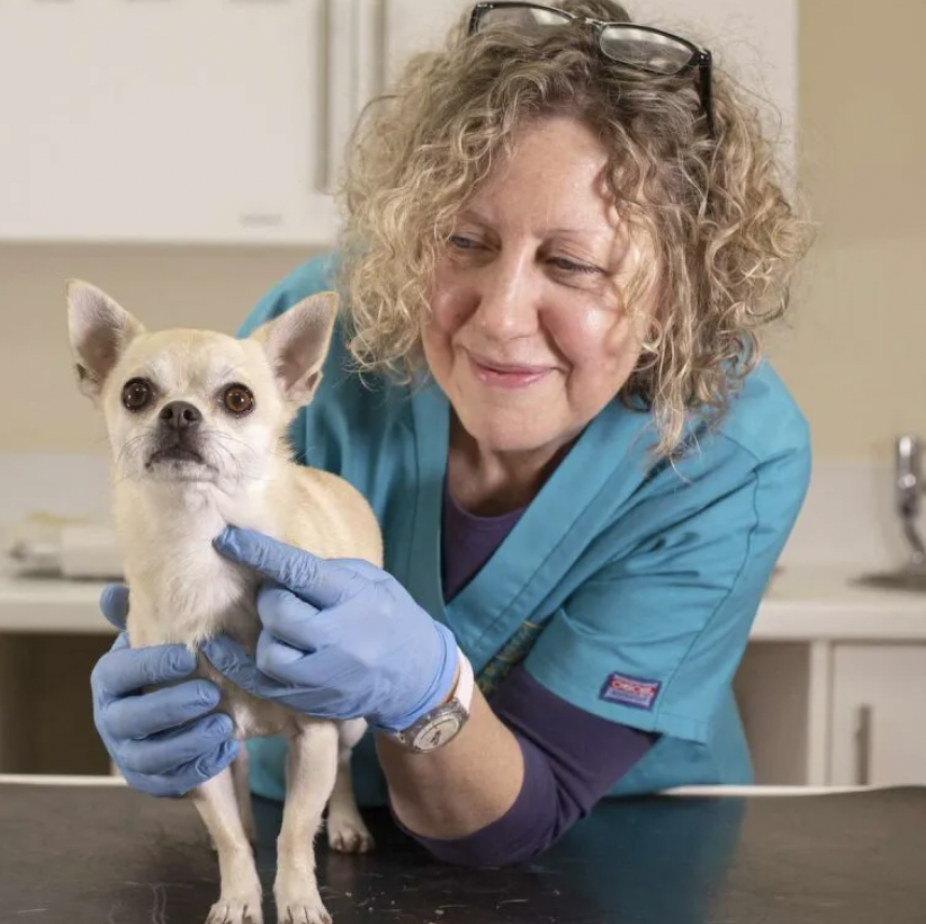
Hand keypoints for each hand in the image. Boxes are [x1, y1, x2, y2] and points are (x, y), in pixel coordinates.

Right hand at [91, 585, 237, 796]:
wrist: (185, 704)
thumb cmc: (175, 661)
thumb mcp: (165, 634)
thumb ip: (147, 614)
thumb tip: (113, 592)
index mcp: (110, 678)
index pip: (118, 672)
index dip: (150, 665)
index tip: (188, 655)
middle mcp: (111, 718)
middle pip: (130, 719)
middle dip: (170, 707)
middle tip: (209, 693)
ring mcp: (128, 753)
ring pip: (149, 757)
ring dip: (188, 742)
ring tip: (224, 724)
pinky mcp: (150, 780)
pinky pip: (169, 783)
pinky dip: (199, 768)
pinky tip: (228, 748)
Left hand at [204, 526, 458, 731]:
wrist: (418, 677)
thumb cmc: (392, 617)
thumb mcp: (374, 581)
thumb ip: (329, 571)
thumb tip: (277, 564)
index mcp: (356, 598)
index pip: (300, 572)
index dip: (259, 553)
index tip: (228, 539)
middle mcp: (340, 639)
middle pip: (279, 613)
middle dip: (269, 599)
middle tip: (279, 596)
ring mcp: (326, 676)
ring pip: (268, 653)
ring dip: (266, 633)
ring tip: (280, 627)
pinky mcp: (312, 703)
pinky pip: (262, 685)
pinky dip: (237, 665)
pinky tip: (222, 648)